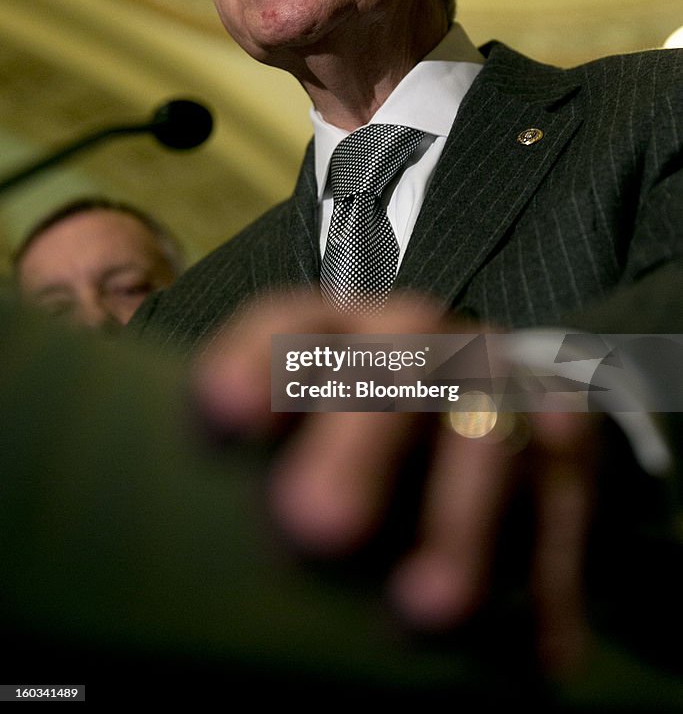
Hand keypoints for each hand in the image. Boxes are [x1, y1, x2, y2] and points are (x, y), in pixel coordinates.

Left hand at [193, 287, 598, 679]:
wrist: (489, 392)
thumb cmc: (362, 427)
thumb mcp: (306, 426)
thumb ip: (258, 458)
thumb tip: (183, 531)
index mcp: (343, 330)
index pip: (296, 322)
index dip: (260, 359)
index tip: (223, 416)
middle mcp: (425, 341)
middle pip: (398, 359)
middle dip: (359, 439)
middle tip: (315, 527)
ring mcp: (499, 379)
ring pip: (489, 431)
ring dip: (460, 521)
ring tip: (426, 610)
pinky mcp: (567, 433)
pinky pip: (566, 498)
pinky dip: (552, 571)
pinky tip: (537, 650)